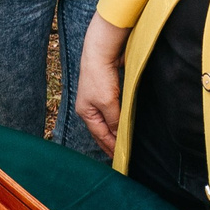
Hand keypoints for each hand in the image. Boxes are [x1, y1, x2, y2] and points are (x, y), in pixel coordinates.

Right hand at [75, 18, 129, 152]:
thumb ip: (114, 120)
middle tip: (121, 156)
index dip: (110, 147)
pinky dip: (117, 120)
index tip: (121, 159)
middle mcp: (89, 108)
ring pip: (107, 121)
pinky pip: (112, 111)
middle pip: (101, 130)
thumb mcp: (108, 102)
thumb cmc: (99, 76)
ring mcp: (96, 100)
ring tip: (123, 144)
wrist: (100, 51)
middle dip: (110, 143)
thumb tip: (118, 135)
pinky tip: (123, 124)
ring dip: (114, 132)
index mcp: (86, 112)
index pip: (100, 135)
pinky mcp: (105, 91)